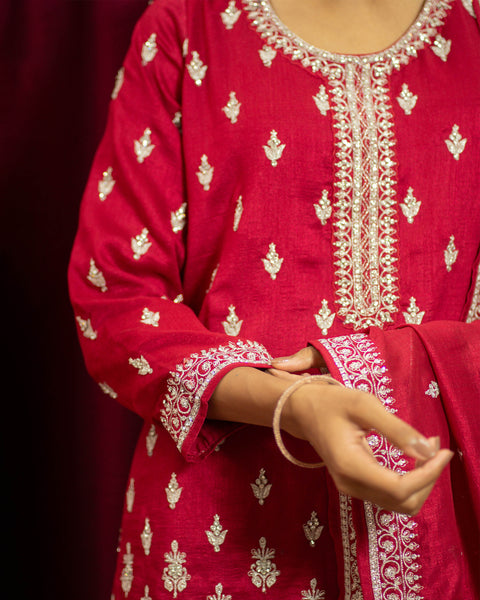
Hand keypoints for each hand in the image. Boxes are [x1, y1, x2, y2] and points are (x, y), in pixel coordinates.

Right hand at [270, 348, 452, 514]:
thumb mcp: (364, 405)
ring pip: (400, 502)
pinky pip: (391, 494)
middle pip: (404, 501)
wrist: (302, 410)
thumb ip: (395, 429)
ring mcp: (352, 488)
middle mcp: (351, 485)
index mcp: (350, 465)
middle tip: (435, 445)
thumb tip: (427, 450)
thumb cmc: (331, 402)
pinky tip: (414, 456)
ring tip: (428, 449)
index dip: (428, 474)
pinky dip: (410, 480)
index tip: (442, 450)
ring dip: (421, 481)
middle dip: (428, 477)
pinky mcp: (357, 485)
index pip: (400, 488)